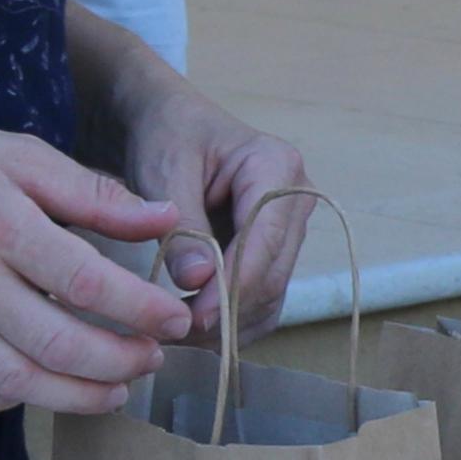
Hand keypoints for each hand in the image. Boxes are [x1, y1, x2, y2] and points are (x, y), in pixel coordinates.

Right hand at [0, 119, 206, 415]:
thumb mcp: (17, 155)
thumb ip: (93, 193)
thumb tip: (164, 219)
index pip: (85, 283)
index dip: (141, 309)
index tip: (177, 317)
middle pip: (58, 346)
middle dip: (122, 362)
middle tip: (155, 356)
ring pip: (21, 384)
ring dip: (82, 396)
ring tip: (120, 386)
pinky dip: (27, 398)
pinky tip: (58, 384)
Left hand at [110, 77, 315, 332]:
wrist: (169, 125)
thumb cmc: (167, 136)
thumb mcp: (164, 171)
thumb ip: (182, 226)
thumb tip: (198, 281)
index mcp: (277, 167)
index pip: (265, 240)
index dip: (233, 285)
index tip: (193, 318)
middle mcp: (296, 198)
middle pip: (273, 271)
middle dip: (229, 308)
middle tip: (176, 334)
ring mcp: (290, 226)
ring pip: (272, 291)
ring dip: (231, 321)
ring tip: (180, 334)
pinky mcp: (274, 248)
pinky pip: (264, 295)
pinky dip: (235, 318)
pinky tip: (199, 328)